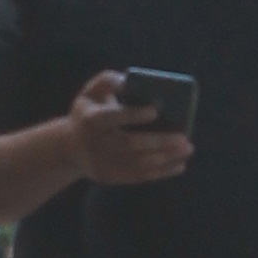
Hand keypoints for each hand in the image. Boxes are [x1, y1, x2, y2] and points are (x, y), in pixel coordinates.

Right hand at [67, 70, 192, 187]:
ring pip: (137, 163)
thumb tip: (128, 80)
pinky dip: (161, 172)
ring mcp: (102, 163)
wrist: (70, 148)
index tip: (156, 110)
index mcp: (90, 119)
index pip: (112, 117)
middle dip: (159, 141)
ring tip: (187, 149)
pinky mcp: (110, 177)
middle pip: (129, 144)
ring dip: (166, 158)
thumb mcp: (91, 92)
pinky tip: (179, 164)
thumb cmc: (89, 112)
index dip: (133, 115)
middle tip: (184, 137)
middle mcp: (95, 143)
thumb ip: (108, 81)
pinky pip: (138, 177)